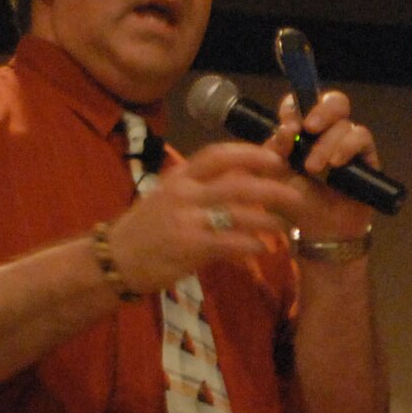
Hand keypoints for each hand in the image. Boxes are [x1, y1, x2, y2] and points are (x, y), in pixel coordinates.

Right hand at [105, 141, 305, 291]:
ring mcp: (185, 219)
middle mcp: (183, 193)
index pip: (219, 155)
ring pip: (238, 213)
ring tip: (285, 227)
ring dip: (268, 220)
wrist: (115, 258)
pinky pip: (228, 242)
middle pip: (237, 183)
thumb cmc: (147, 227)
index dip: (251, 154)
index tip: (277, 159)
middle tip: (296, 195)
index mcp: (181, 177)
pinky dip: (251, 244)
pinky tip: (263, 249)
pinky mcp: (187, 246)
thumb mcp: (170, 197)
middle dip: (272, 188)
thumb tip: (243, 182)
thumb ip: (203, 189)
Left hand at [273, 88, 380, 238]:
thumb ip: (276, 151)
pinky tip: (336, 165)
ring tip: (314, 168)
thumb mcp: (277, 178)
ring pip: (344, 123)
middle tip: (308, 127)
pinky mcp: (366, 156)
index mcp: (301, 132)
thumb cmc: (296, 204)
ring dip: (326, 143)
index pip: (300, 105)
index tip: (288, 124)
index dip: (295, 107)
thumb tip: (286, 129)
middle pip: (333, 102)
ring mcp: (348, 143)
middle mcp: (327, 133)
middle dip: (321, 111)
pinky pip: (361, 137)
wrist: (321, 232)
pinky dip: (347, 147)